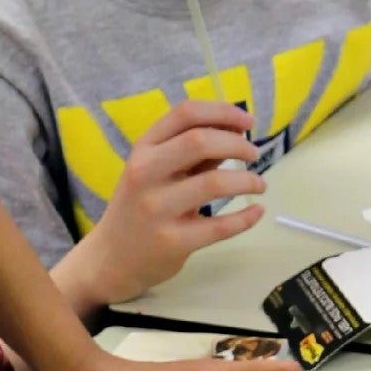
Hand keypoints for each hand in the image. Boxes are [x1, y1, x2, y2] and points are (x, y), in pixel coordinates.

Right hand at [66, 100, 268, 308]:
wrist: (111, 258)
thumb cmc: (141, 205)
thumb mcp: (156, 170)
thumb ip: (191, 150)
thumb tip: (236, 129)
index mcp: (144, 149)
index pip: (185, 114)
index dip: (223, 112)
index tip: (248, 122)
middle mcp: (145, 174)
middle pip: (199, 141)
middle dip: (238, 144)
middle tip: (254, 154)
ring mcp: (156, 209)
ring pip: (214, 183)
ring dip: (247, 180)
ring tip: (259, 184)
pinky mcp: (172, 242)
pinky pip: (220, 226)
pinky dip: (246, 218)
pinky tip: (257, 211)